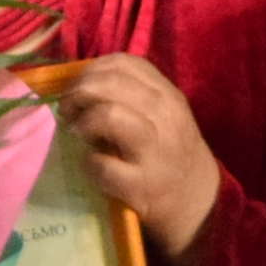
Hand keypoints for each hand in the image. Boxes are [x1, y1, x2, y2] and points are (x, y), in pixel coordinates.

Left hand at [51, 52, 219, 264]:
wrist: (198, 201)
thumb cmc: (171, 152)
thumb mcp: (164, 115)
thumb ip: (132, 94)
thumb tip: (79, 83)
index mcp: (167, 95)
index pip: (124, 64)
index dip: (90, 71)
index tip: (77, 87)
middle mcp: (165, 117)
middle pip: (110, 84)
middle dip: (78, 93)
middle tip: (68, 110)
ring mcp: (155, 152)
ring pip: (108, 115)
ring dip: (83, 123)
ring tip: (79, 134)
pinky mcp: (142, 186)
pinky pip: (103, 165)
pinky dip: (89, 163)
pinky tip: (92, 166)